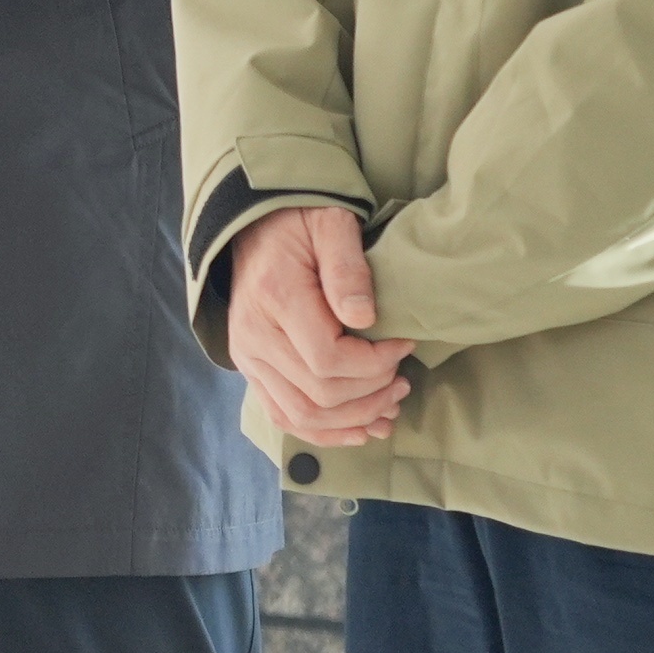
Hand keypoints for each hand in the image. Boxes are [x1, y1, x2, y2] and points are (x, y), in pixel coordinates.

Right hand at [224, 207, 412, 445]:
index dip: (375, 363)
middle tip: (404, 378)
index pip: (328, 358)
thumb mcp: (332, 224)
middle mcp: (254, 336)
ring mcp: (248, 358)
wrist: (255, 225)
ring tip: (389, 405)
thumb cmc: (300, 220)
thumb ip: (348, 269)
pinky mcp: (251, 369)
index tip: (405, 345)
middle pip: (319, 394)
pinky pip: (284, 416)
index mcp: (275, 298)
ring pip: (303, 415)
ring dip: (353, 420)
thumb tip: (366, 319)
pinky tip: (359, 430)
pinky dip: (324, 432)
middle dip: (371, 394)